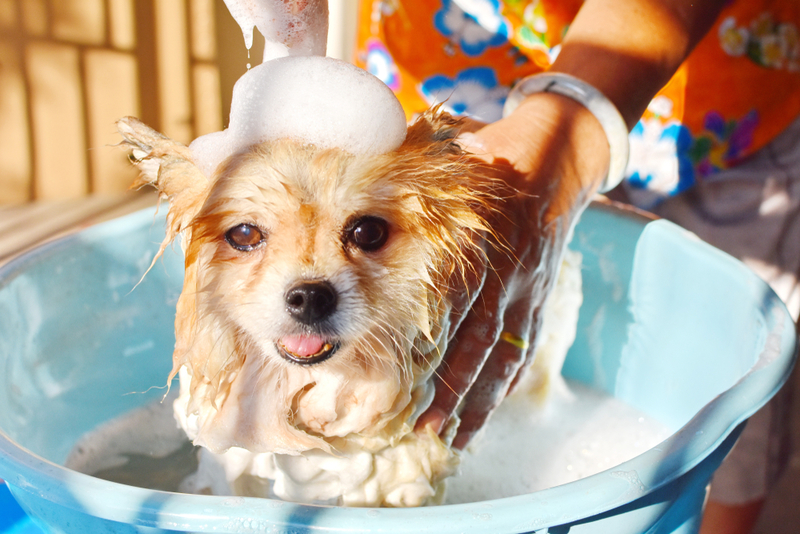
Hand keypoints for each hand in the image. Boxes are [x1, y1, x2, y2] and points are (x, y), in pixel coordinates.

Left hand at [415, 92, 609, 448]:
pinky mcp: (541, 295)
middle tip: (429, 429)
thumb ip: (407, 166)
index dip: (435, 346)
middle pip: (481, 341)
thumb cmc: (494, 151)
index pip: (454, 303)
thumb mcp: (453, 153)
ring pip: (506, 353)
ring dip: (482, 398)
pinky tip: (489, 408)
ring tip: (458, 436)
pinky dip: (507, 380)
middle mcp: (508, 271)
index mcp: (480, 240)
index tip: (408, 382)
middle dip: (456, 389)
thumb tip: (354, 163)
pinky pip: (526, 344)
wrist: (561, 150)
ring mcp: (529, 287)